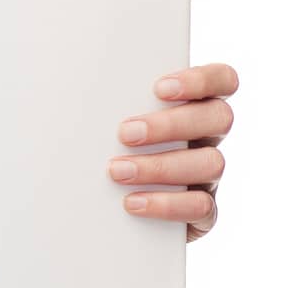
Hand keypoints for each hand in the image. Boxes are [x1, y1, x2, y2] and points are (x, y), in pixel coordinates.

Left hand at [107, 62, 237, 241]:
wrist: (97, 210)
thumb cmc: (101, 147)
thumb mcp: (103, 119)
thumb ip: (104, 99)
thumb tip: (65, 76)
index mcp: (190, 106)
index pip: (222, 80)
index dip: (201, 80)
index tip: (159, 88)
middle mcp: (206, 137)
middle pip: (218, 118)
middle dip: (170, 124)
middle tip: (125, 133)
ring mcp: (208, 174)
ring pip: (212, 163)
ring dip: (161, 166)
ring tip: (117, 171)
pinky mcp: (202, 211)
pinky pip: (202, 207)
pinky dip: (166, 204)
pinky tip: (132, 202)